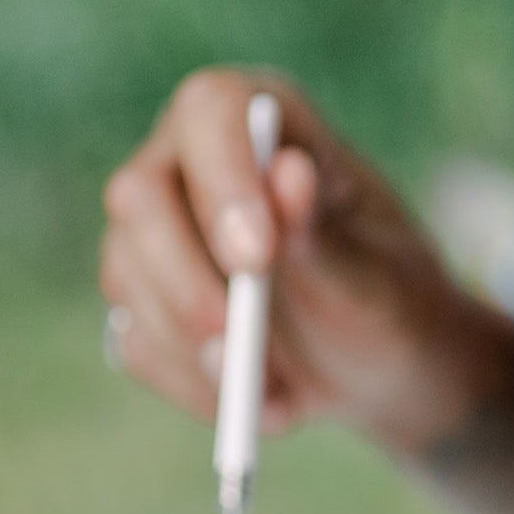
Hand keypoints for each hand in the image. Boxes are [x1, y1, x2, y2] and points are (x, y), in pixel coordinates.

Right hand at [100, 68, 497, 455]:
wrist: (375, 365)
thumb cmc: (386, 302)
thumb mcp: (374, 280)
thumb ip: (323, 237)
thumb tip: (286, 174)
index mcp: (263, 122)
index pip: (210, 112)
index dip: (222, 180)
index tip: (256, 258)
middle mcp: (191, 161)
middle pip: (139, 196)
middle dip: (186, 283)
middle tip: (238, 353)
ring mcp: (155, 232)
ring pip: (126, 277)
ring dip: (196, 352)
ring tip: (277, 392)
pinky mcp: (141, 302)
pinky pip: (137, 344)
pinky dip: (194, 388)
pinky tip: (255, 401)